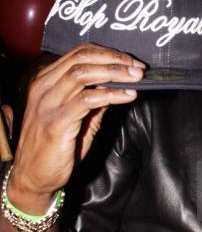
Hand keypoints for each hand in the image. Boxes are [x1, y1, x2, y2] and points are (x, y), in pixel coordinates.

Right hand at [10, 44, 144, 203]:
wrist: (34, 178)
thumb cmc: (55, 148)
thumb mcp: (77, 118)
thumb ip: (94, 99)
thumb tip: (118, 84)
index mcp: (46, 81)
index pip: (79, 53)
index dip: (108, 53)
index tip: (131, 61)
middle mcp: (44, 88)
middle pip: (82, 58)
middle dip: (115, 59)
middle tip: (138, 68)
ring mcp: (48, 104)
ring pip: (83, 74)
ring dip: (114, 73)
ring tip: (136, 78)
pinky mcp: (56, 123)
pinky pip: (87, 101)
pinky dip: (111, 95)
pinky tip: (127, 97)